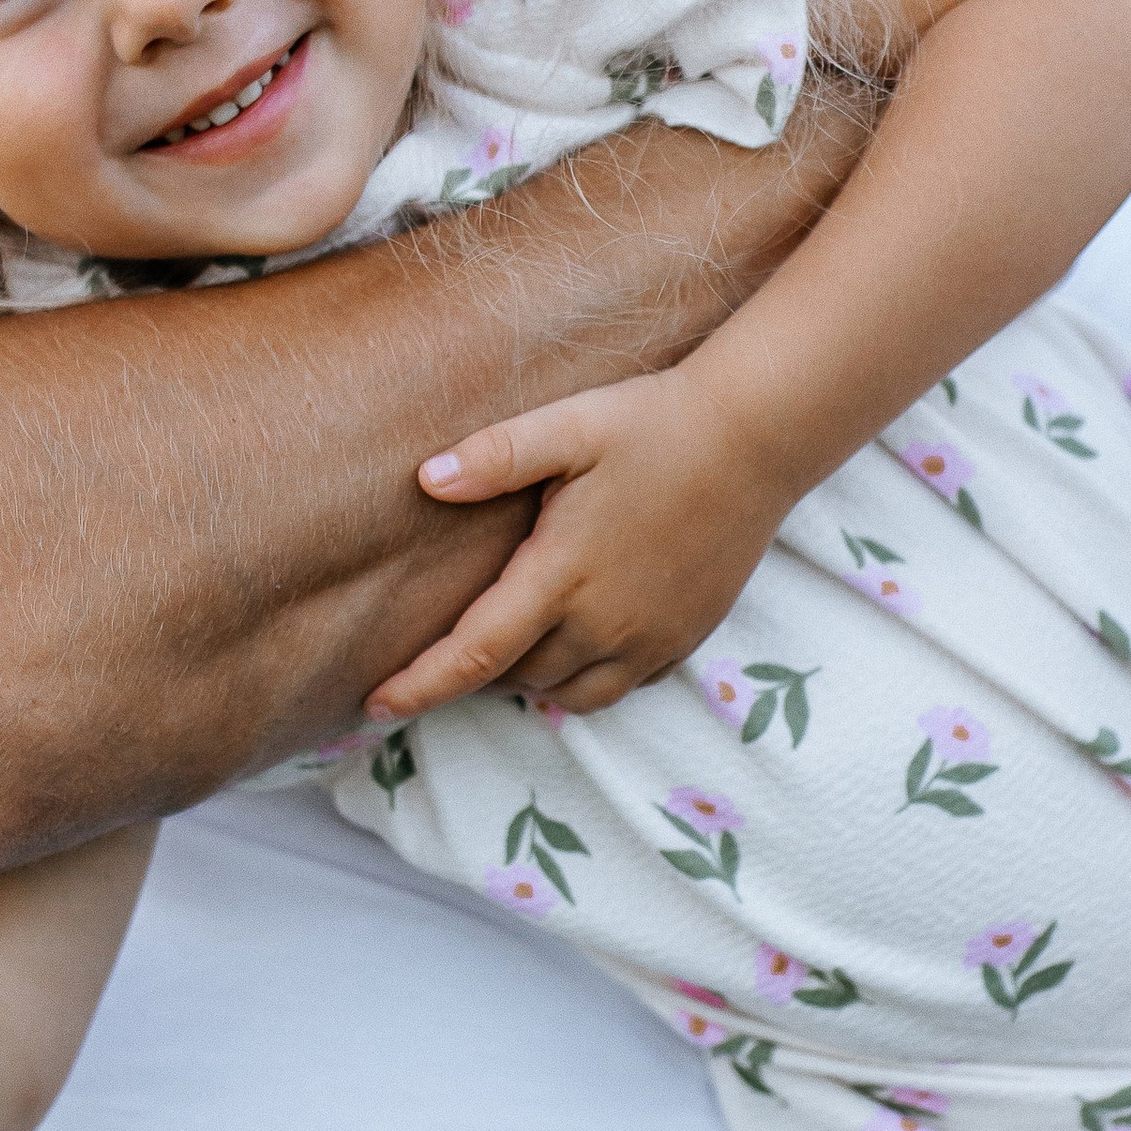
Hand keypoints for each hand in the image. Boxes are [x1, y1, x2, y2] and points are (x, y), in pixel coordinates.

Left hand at [365, 372, 785, 719]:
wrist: (757, 438)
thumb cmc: (655, 423)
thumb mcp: (569, 426)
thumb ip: (496, 456)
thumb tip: (426, 480)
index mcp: (561, 574)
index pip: (473, 653)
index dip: (419, 687)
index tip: (373, 707)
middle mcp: (604, 621)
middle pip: (516, 676)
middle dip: (475, 670)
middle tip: (450, 643)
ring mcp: (649, 637)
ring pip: (568, 693)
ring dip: (530, 678)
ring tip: (512, 645)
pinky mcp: (685, 638)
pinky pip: (622, 686)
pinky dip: (586, 678)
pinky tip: (579, 640)